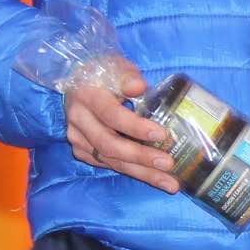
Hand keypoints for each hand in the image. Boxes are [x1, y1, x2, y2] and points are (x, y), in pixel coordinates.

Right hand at [64, 59, 179, 191]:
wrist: (79, 84)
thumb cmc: (105, 75)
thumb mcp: (117, 67)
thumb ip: (128, 76)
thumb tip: (138, 86)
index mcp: (87, 96)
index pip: (111, 115)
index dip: (135, 127)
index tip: (161, 134)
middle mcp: (79, 121)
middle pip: (109, 144)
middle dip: (141, 157)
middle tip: (168, 163)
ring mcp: (78, 139)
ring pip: (111, 161)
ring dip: (142, 173)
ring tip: (170, 182)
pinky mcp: (83, 152)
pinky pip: (109, 166)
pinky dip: (134, 172)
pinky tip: (155, 177)